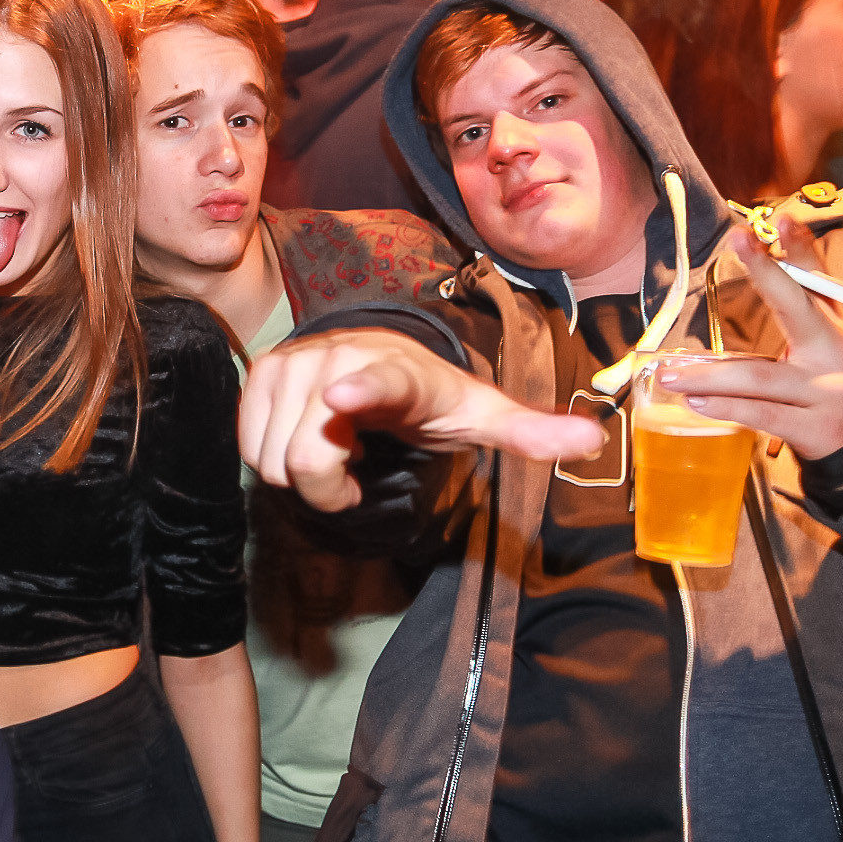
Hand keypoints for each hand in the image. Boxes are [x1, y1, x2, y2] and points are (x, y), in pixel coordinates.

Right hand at [240, 327, 603, 512]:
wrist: (377, 355)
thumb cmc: (429, 395)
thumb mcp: (479, 415)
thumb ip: (528, 432)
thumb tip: (593, 438)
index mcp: (398, 374)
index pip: (378, 382)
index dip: (361, 389)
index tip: (344, 398)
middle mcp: (338, 359)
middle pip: (308, 458)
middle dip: (328, 486)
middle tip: (355, 476)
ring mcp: (292, 364)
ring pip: (272, 460)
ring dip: (301, 475)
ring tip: (333, 455)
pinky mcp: (259, 374)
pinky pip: (249, 448)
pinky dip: (272, 459)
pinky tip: (303, 441)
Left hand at [657, 220, 842, 459]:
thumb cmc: (833, 374)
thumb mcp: (826, 332)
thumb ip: (804, 288)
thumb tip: (781, 227)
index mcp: (834, 329)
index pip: (816, 282)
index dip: (799, 250)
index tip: (780, 217)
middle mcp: (836, 355)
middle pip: (795, 311)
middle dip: (766, 273)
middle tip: (733, 240)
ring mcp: (825, 395)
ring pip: (760, 377)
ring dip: (710, 374)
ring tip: (669, 373)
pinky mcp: (812, 431)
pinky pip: (761, 416)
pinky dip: (725, 407)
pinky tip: (694, 401)